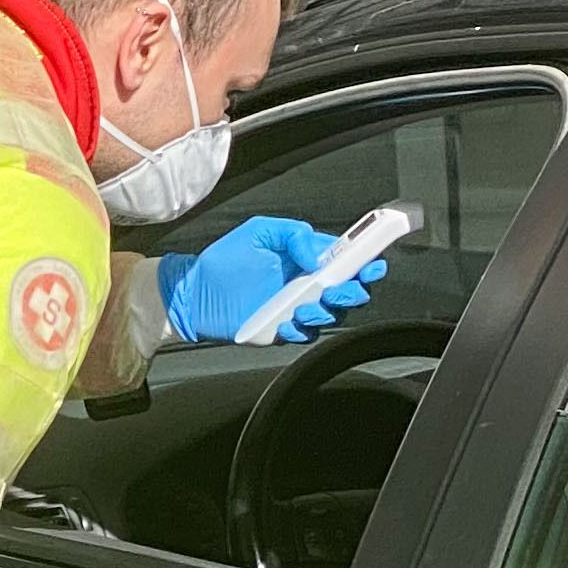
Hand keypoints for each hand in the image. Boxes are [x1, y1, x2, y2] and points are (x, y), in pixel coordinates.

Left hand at [157, 215, 384, 343]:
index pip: (344, 260)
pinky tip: (289, 321)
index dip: (364, 263)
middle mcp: (306, 284)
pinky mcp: (282, 330)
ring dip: (326, 311)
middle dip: (352, 290)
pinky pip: (304, 334)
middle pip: (347, 290)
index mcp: (306, 258)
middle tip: (342, 288)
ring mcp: (296, 308)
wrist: (195, 293)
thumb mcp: (258, 232)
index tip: (372, 264)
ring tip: (306, 305)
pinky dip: (302, 329)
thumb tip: (319, 254)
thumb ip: (292, 235)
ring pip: (330, 315)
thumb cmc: (225, 260)